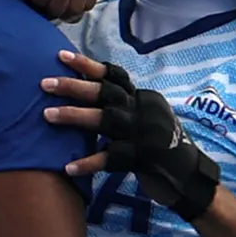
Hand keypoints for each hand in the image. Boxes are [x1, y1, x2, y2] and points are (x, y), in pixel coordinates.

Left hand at [40, 51, 221, 220]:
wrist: (190, 180)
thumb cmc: (162, 148)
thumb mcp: (145, 119)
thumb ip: (123, 107)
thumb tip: (85, 92)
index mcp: (144, 99)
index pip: (114, 76)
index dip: (88, 66)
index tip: (61, 56)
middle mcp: (144, 111)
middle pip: (106, 92)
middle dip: (74, 86)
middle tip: (45, 83)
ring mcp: (145, 134)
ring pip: (106, 119)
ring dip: (75, 116)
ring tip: (47, 115)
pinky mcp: (144, 159)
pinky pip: (112, 158)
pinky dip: (89, 162)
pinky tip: (68, 167)